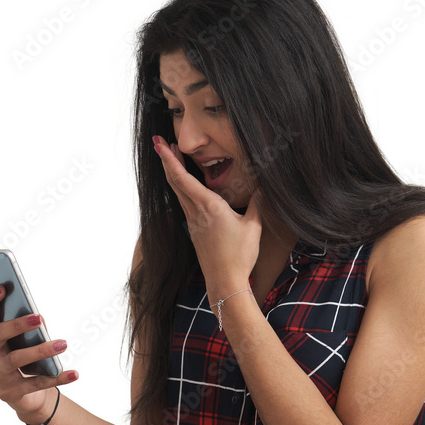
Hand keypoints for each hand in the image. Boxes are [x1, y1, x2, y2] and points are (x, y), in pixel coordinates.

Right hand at [0, 285, 78, 423]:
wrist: (28, 396)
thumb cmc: (28, 360)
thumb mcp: (28, 341)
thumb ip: (32, 328)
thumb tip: (39, 318)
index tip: (2, 287)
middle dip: (17, 325)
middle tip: (39, 318)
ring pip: (16, 359)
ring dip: (40, 350)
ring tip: (63, 344)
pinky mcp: (10, 393)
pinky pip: (35, 383)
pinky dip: (57, 378)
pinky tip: (74, 373)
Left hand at [152, 135, 260, 294]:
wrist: (224, 282)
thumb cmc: (239, 256)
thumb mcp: (254, 226)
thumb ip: (258, 203)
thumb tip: (265, 184)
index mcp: (209, 206)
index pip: (183, 178)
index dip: (169, 159)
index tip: (160, 145)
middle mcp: (196, 212)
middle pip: (175, 181)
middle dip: (166, 160)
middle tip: (159, 143)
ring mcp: (192, 221)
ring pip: (177, 192)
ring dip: (172, 172)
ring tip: (170, 157)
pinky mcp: (194, 230)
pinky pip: (183, 203)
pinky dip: (180, 187)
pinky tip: (184, 185)